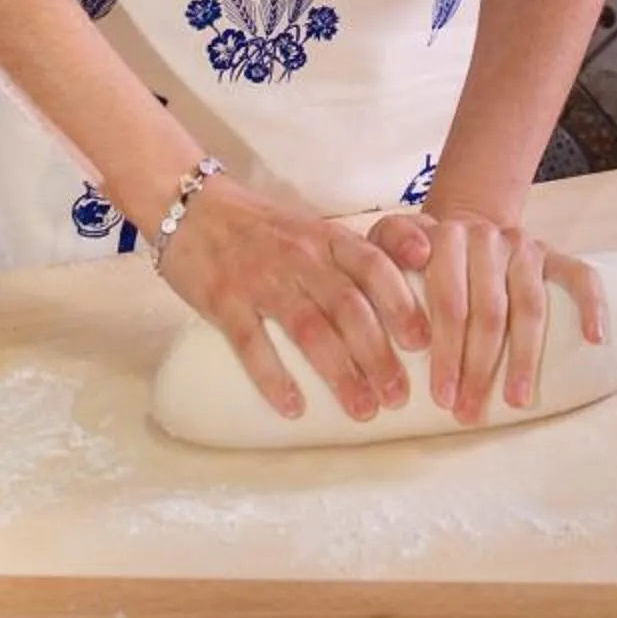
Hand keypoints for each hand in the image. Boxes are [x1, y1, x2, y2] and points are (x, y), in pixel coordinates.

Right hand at [154, 177, 427, 422]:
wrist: (191, 207)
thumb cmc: (264, 229)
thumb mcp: (315, 230)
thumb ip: (358, 256)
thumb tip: (420, 276)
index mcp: (326, 238)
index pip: (373, 266)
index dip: (401, 303)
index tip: (424, 342)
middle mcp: (299, 257)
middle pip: (348, 307)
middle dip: (378, 355)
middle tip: (399, 396)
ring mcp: (260, 279)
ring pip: (308, 329)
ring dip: (339, 373)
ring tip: (361, 410)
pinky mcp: (223, 301)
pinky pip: (251, 344)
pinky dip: (274, 378)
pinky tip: (293, 408)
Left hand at [368, 206, 605, 424]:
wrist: (465, 224)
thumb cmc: (420, 252)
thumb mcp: (388, 243)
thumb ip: (388, 247)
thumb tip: (415, 259)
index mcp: (448, 237)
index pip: (449, 301)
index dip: (446, 352)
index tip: (440, 397)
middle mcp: (489, 238)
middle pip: (489, 312)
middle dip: (480, 367)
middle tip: (470, 412)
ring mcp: (524, 247)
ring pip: (531, 306)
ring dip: (525, 358)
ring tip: (517, 401)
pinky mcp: (553, 254)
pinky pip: (580, 276)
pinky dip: (591, 305)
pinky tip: (595, 338)